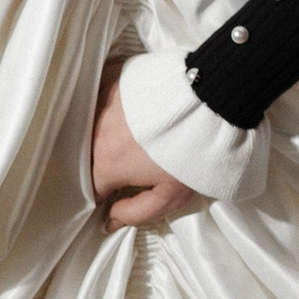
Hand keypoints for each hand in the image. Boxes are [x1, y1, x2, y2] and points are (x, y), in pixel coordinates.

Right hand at [91, 61, 197, 228]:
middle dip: (101, 164)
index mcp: (105, 165)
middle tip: (127, 164)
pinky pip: (99, 95)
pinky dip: (105, 103)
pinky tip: (123, 107)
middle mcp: (96, 134)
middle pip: (88, 157)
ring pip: (91, 126)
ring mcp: (102, 103)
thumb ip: (135, 213)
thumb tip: (110, 220)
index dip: (103, 196)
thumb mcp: (169, 196)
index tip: (117, 194)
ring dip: (102, 134)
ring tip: (127, 136)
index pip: (91, 189)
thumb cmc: (192, 152)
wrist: (210, 99)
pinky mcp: (114, 78)